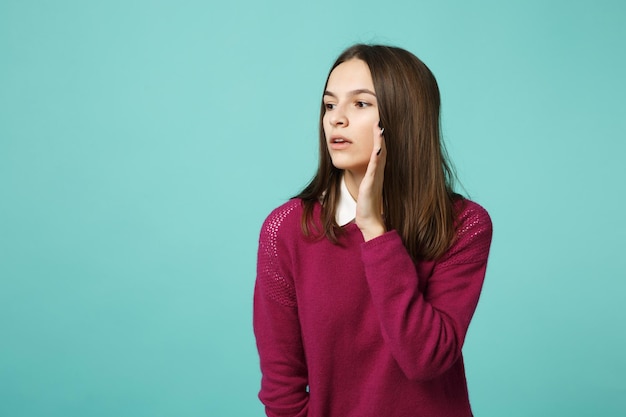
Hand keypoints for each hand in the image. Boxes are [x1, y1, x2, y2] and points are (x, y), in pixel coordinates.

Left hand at [356, 122, 386, 240]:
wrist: (369, 220)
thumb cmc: (367, 203)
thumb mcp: (367, 184)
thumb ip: (368, 174)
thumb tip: (367, 166)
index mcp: (377, 171)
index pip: (380, 149)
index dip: (380, 135)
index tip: (379, 120)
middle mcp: (379, 172)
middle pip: (382, 149)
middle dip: (381, 133)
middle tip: (382, 117)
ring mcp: (376, 178)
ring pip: (380, 156)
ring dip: (380, 142)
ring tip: (380, 127)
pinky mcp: (371, 185)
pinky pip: (374, 169)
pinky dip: (376, 158)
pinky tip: (378, 149)